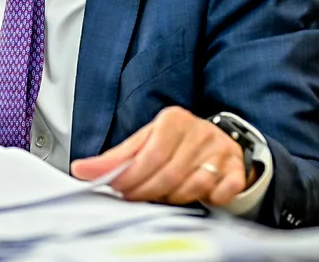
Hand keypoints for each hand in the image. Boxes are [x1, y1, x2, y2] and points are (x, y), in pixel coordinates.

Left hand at [71, 106, 250, 205]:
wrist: (216, 141)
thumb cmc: (174, 143)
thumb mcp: (144, 142)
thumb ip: (114, 158)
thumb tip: (81, 169)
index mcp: (173, 120)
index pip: (150, 153)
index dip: (132, 175)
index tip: (117, 187)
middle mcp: (200, 132)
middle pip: (169, 172)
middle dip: (146, 190)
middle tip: (132, 197)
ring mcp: (221, 150)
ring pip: (193, 184)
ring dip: (172, 197)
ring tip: (160, 195)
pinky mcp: (237, 168)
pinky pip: (222, 192)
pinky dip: (208, 199)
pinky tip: (197, 196)